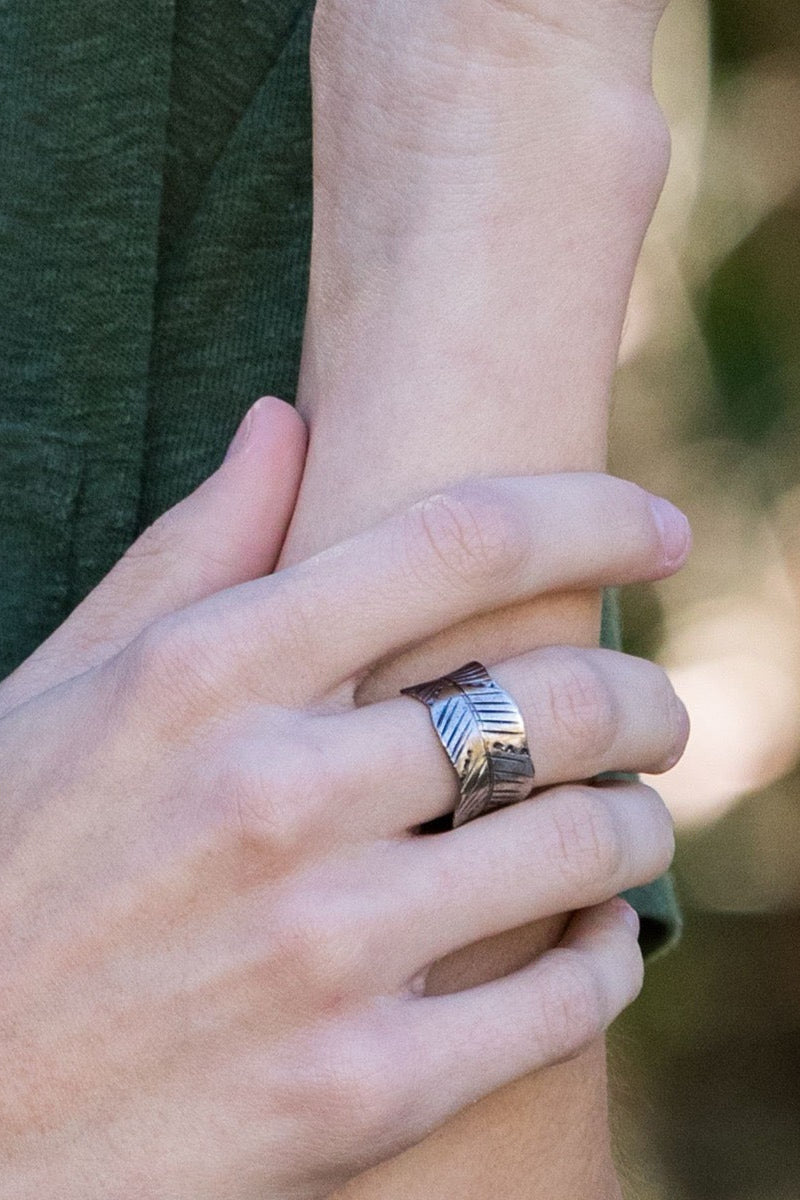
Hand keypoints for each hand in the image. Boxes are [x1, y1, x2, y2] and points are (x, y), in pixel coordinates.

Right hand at [0, 442, 687, 1196]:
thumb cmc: (1, 870)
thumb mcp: (60, 690)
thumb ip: (188, 552)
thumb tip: (287, 423)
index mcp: (203, 674)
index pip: (459, 541)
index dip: (593, 514)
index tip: (658, 527)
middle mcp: (271, 796)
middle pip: (552, 692)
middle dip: (641, 690)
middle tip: (657, 704)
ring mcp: (318, 949)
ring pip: (581, 844)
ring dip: (640, 821)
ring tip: (634, 816)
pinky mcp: (356, 1091)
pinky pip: (560, 1004)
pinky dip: (610, 959)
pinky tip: (601, 938)